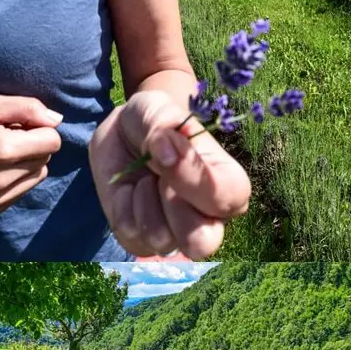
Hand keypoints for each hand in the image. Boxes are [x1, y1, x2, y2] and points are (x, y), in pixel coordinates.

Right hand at [0, 95, 62, 216]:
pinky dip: (17, 178)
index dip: (40, 129)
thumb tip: (58, 120)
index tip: (20, 125)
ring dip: (27, 163)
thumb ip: (27, 108)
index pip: (52, 141)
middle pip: (47, 159)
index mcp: (4, 150)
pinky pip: (23, 190)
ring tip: (0, 154)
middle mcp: (2, 178)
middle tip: (6, 138)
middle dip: (33, 145)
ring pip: (38, 176)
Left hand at [89, 90, 250, 258]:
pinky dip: (122, 207)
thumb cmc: (151, 121)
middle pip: (204, 242)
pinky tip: (128, 190)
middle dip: (174, 207)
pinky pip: (130, 234)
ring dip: (144, 201)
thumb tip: (168, 155)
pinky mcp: (140, 240)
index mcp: (224, 183)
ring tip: (144, 178)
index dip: (198, 181)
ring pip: (162, 240)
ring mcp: (173, 234)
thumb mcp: (155, 107)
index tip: (169, 155)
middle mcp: (206, 217)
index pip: (231, 198)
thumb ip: (165, 124)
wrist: (120, 135)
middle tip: (158, 174)